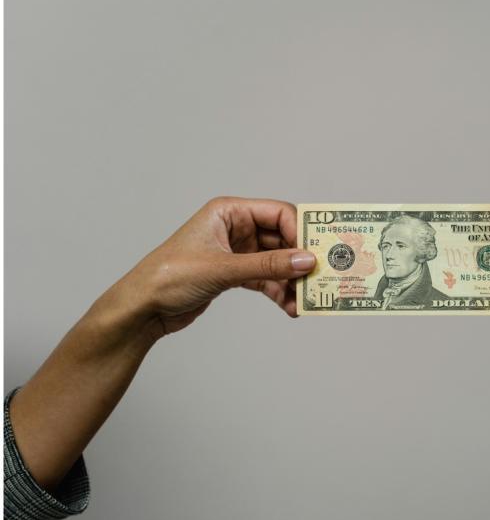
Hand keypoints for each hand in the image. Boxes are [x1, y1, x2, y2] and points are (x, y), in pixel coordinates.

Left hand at [114, 196, 314, 338]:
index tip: (316, 254)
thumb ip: (267, 266)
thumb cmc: (169, 277)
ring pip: (277, 262)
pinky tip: (288, 306)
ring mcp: (236, 251)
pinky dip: (279, 291)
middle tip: (318, 279)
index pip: (279, 213)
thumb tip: (306, 261)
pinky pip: (267, 278)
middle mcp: (235, 227)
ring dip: (291, 281)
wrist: (142, 308)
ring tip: (302, 301)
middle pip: (282, 238)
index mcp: (229, 212)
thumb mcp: (223, 269)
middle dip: (299, 261)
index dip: (300, 232)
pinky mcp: (235, 273)